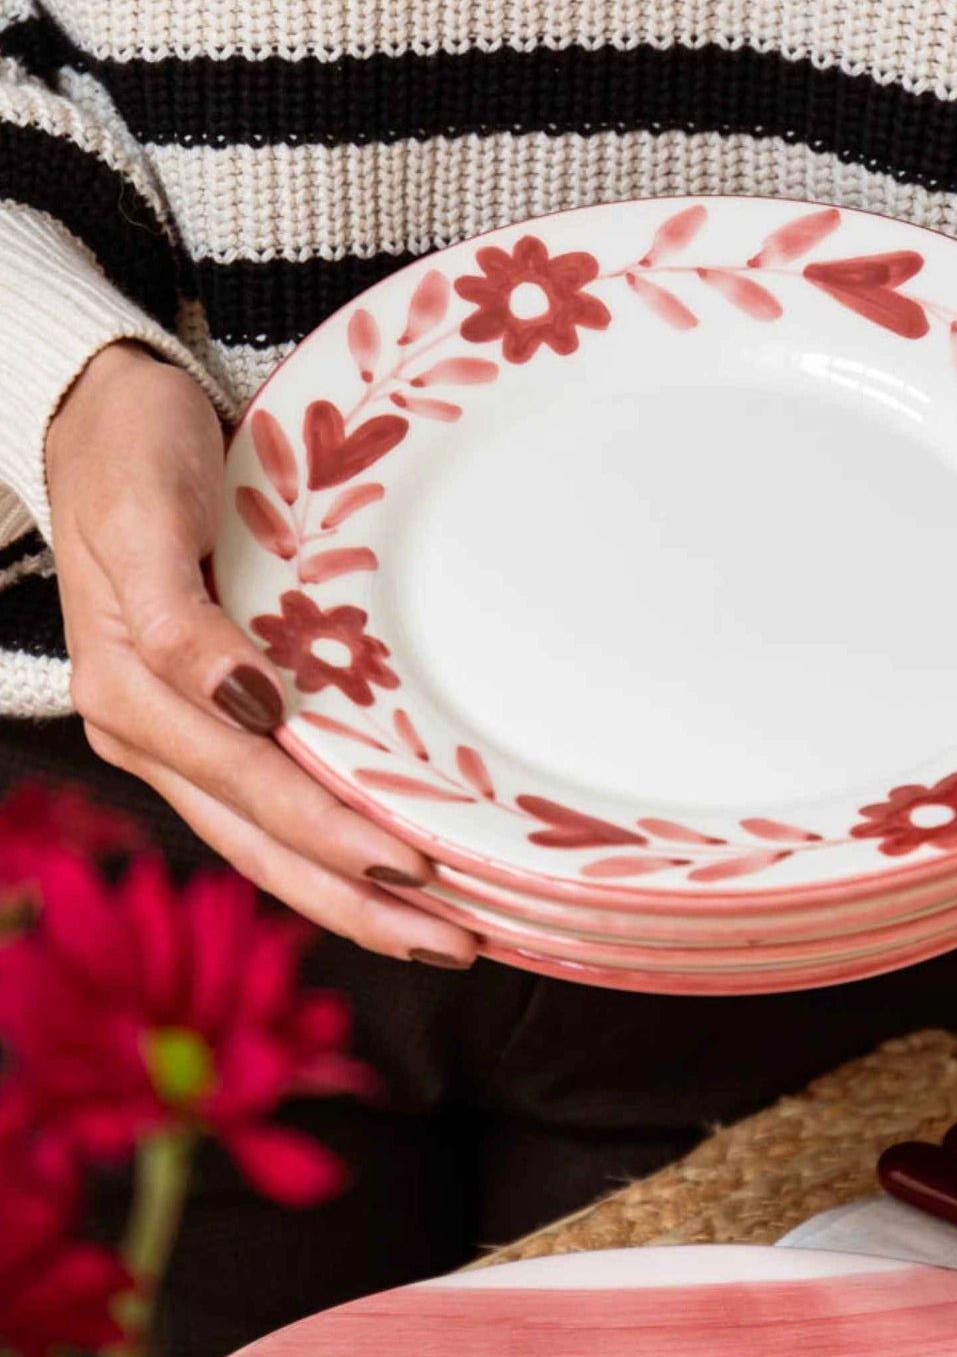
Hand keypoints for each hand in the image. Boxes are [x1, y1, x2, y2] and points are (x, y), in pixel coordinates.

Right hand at [46, 343, 479, 966]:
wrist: (98, 413)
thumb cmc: (130, 451)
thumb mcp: (144, 518)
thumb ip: (179, 623)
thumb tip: (245, 703)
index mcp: (130, 692)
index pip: (247, 786)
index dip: (329, 834)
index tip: (414, 866)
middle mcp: (149, 732)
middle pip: (260, 844)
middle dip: (356, 903)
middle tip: (458, 944)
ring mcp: (175, 733)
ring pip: (264, 843)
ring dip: (350, 895)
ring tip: (442, 934)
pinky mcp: (203, 718)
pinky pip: (264, 807)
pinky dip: (326, 850)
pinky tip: (383, 873)